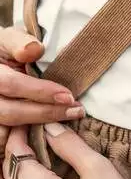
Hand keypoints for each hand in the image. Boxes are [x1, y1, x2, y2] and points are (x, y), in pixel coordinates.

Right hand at [0, 28, 83, 152]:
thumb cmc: (3, 50)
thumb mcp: (7, 39)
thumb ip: (18, 42)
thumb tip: (34, 49)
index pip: (13, 85)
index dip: (41, 91)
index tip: (68, 95)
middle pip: (12, 112)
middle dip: (46, 114)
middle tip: (76, 111)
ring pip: (7, 131)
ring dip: (38, 128)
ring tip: (67, 120)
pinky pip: (7, 139)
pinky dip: (27, 137)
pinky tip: (50, 130)